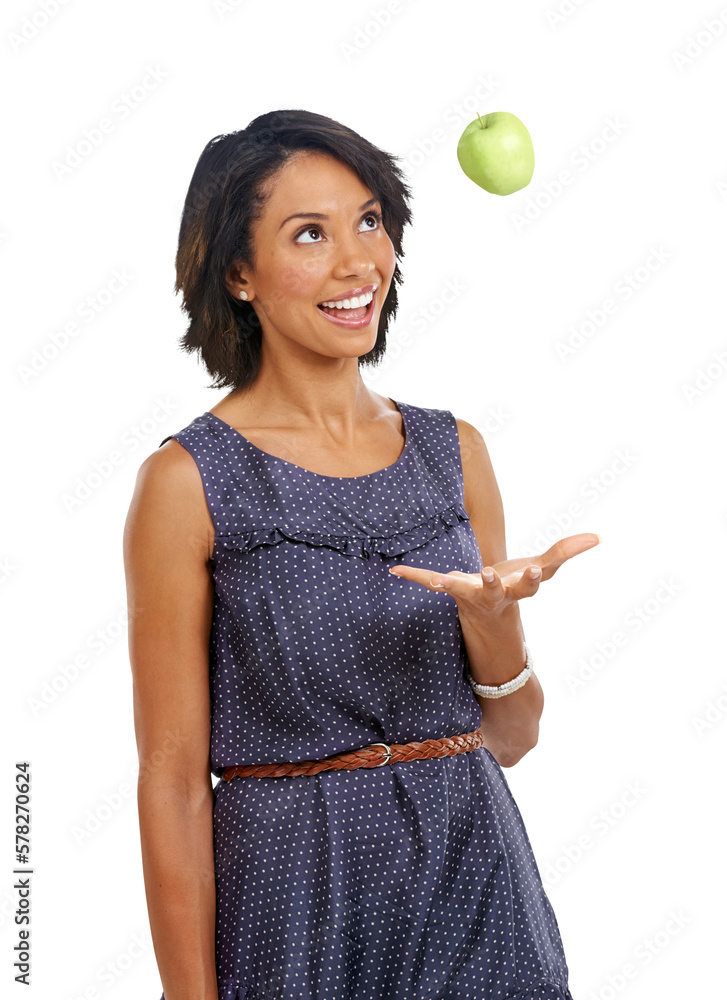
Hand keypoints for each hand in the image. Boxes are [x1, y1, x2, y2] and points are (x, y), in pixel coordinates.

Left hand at [388, 532, 600, 622]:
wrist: (490, 618)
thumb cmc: (517, 586)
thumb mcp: (543, 570)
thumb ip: (566, 552)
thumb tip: (598, 536)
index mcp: (518, 589)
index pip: (531, 584)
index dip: (535, 577)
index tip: (538, 569)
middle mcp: (494, 595)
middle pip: (496, 591)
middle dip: (494, 583)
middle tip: (490, 574)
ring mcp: (470, 595)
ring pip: (459, 590)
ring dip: (447, 583)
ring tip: (436, 580)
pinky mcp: (451, 590)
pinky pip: (429, 581)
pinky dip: (412, 575)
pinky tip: (394, 569)